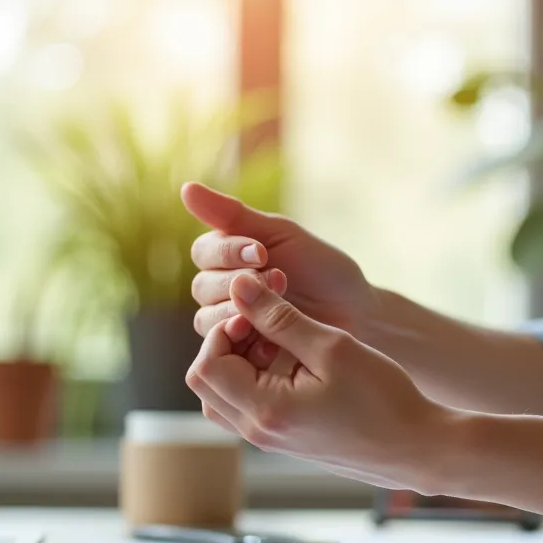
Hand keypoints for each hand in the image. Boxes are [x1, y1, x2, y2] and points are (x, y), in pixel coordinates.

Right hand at [183, 183, 376, 367]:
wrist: (356, 315)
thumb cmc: (322, 271)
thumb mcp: (282, 235)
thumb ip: (233, 215)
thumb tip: (186, 188)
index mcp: (229, 258)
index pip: (203, 252)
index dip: (227, 251)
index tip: (262, 252)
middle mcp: (222, 290)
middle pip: (202, 285)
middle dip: (240, 282)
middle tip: (278, 279)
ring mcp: (229, 323)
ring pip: (207, 318)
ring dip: (240, 311)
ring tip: (278, 307)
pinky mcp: (240, 354)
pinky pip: (223, 349)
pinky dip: (245, 339)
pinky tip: (272, 335)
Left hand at [185, 273, 450, 493]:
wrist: (417, 447)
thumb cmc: (383, 399)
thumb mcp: (331, 347)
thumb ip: (280, 317)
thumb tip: (240, 286)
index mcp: (265, 411)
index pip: (206, 366)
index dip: (223, 330)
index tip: (259, 311)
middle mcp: (259, 432)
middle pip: (205, 383)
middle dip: (225, 344)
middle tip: (265, 322)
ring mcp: (270, 439)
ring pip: (222, 396)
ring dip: (239, 361)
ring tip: (279, 340)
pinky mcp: (285, 438)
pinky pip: (247, 407)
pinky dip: (255, 378)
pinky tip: (292, 361)